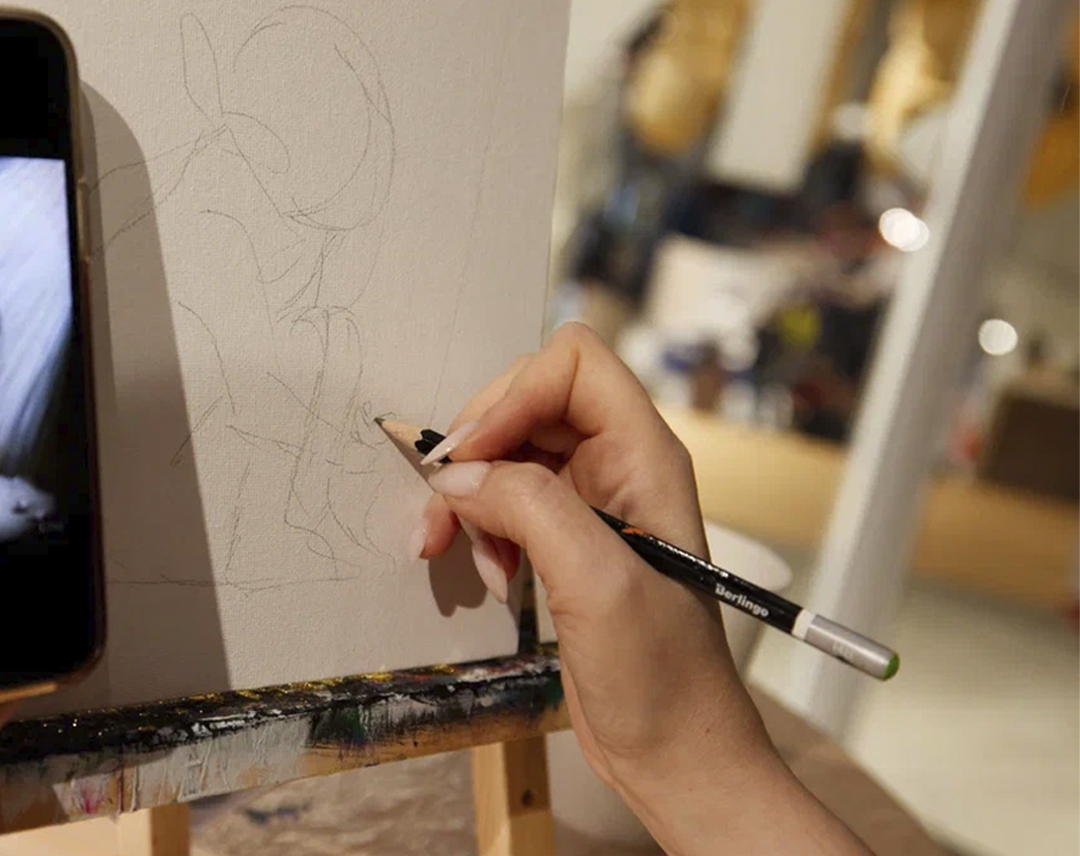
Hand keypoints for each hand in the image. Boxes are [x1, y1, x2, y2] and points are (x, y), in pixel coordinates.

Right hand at [414, 323, 870, 855]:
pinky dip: (481, 530)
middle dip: (476, 449)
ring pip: (507, 455)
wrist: (674, 753)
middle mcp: (619, 466)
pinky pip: (506, 503)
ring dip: (471, 497)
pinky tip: (489, 576)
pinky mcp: (566, 543)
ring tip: (461, 553)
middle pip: (528, 402)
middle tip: (442, 508)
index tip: (472, 458)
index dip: (513, 395)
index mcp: (645, 457)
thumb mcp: (598, 584)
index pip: (572, 364)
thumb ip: (530, 509)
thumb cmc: (662, 676)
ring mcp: (592, 504)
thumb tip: (458, 475)